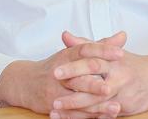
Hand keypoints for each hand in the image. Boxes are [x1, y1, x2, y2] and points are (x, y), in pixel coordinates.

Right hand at [0, 31, 125, 116]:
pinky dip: (90, 116)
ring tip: (115, 107)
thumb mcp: (74, 52)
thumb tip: (122, 36)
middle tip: (113, 86)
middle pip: (80, 76)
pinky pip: (74, 113)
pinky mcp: (54, 107)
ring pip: (78, 98)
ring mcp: (56, 91)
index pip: (85, 50)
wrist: (25, 82)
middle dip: (96, 82)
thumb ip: (100, 45)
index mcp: (67, 55)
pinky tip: (105, 117)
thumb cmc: (55, 66)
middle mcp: (61, 72)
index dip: (102, 50)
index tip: (120, 52)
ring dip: (97, 105)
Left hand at [52, 32, 147, 117]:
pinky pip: (103, 114)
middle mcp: (118, 77)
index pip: (92, 62)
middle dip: (73, 94)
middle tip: (53, 98)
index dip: (74, 67)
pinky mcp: (124, 108)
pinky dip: (87, 118)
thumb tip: (65, 36)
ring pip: (97, 104)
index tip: (56, 71)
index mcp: (113, 61)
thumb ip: (86, 44)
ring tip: (56, 111)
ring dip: (76, 110)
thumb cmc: (131, 64)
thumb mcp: (110, 51)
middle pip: (94, 86)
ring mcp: (122, 94)